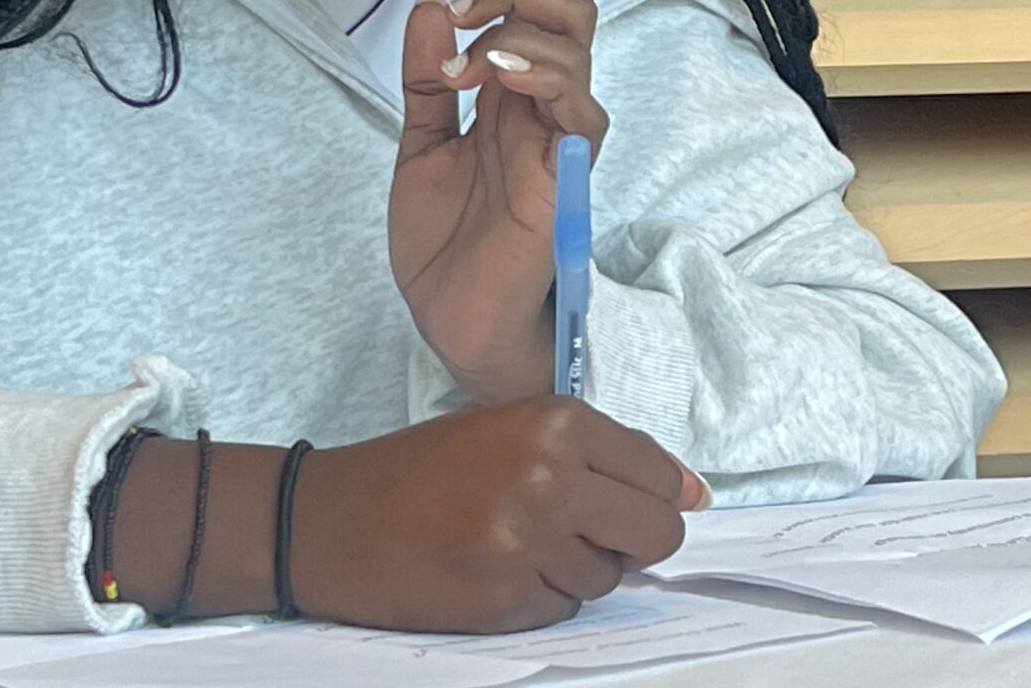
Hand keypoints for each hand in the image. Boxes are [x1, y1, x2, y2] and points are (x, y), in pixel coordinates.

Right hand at [294, 400, 698, 631]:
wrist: (336, 519)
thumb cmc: (424, 468)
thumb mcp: (511, 428)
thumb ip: (599, 453)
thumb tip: (695, 492)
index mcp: (557, 422)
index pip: (659, 474)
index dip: (648, 497)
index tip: (627, 503)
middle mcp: (552, 476)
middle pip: (656, 532)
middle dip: (632, 541)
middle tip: (582, 531)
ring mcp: (531, 542)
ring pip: (609, 578)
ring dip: (575, 569)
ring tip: (515, 541)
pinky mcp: (508, 599)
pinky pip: (564, 609)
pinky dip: (539, 597)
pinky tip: (494, 569)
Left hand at [388, 0, 608, 404]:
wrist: (456, 326)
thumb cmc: (447, 246)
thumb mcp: (420, 148)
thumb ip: (428, 81)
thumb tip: (428, 7)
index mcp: (510, 94)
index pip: (523, 5)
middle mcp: (543, 105)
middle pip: (566, 8)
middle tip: (465, 0)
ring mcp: (560, 134)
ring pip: (578, 43)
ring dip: (521, 25)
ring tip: (472, 55)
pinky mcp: (569, 170)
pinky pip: (578, 104)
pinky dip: (540, 71)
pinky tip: (497, 73)